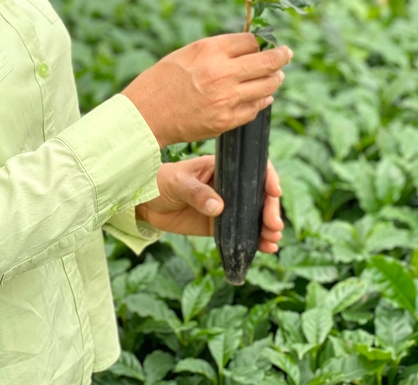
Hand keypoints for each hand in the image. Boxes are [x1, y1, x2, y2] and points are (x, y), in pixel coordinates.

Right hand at [122, 33, 291, 147]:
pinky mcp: (227, 120)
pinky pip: (256, 108)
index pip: (250, 41)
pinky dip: (263, 100)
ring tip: (277, 76)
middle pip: (267, 61)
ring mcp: (227, 98)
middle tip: (287, 54)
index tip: (263, 43)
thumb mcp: (186, 53)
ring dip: (275, 78)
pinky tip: (263, 96)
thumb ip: (216, 50)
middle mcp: (222, 72)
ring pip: (268, 85)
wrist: (146, 114)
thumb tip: (244, 47)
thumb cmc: (161, 80)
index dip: (258, 41)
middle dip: (281, 56)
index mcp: (210, 50)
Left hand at [134, 157, 283, 252]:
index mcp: (220, 167)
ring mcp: (225, 206)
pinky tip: (266, 249)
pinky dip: (255, 240)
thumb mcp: (177, 183)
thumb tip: (219, 207)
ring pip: (253, 215)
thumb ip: (197, 193)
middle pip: (258, 195)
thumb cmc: (159, 182)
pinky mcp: (218, 225)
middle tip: (274, 225)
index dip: (267, 177)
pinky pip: (241, 233)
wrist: (144, 202)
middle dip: (270, 209)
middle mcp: (228, 185)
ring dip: (267, 227)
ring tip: (273, 240)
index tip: (274, 192)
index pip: (250, 168)